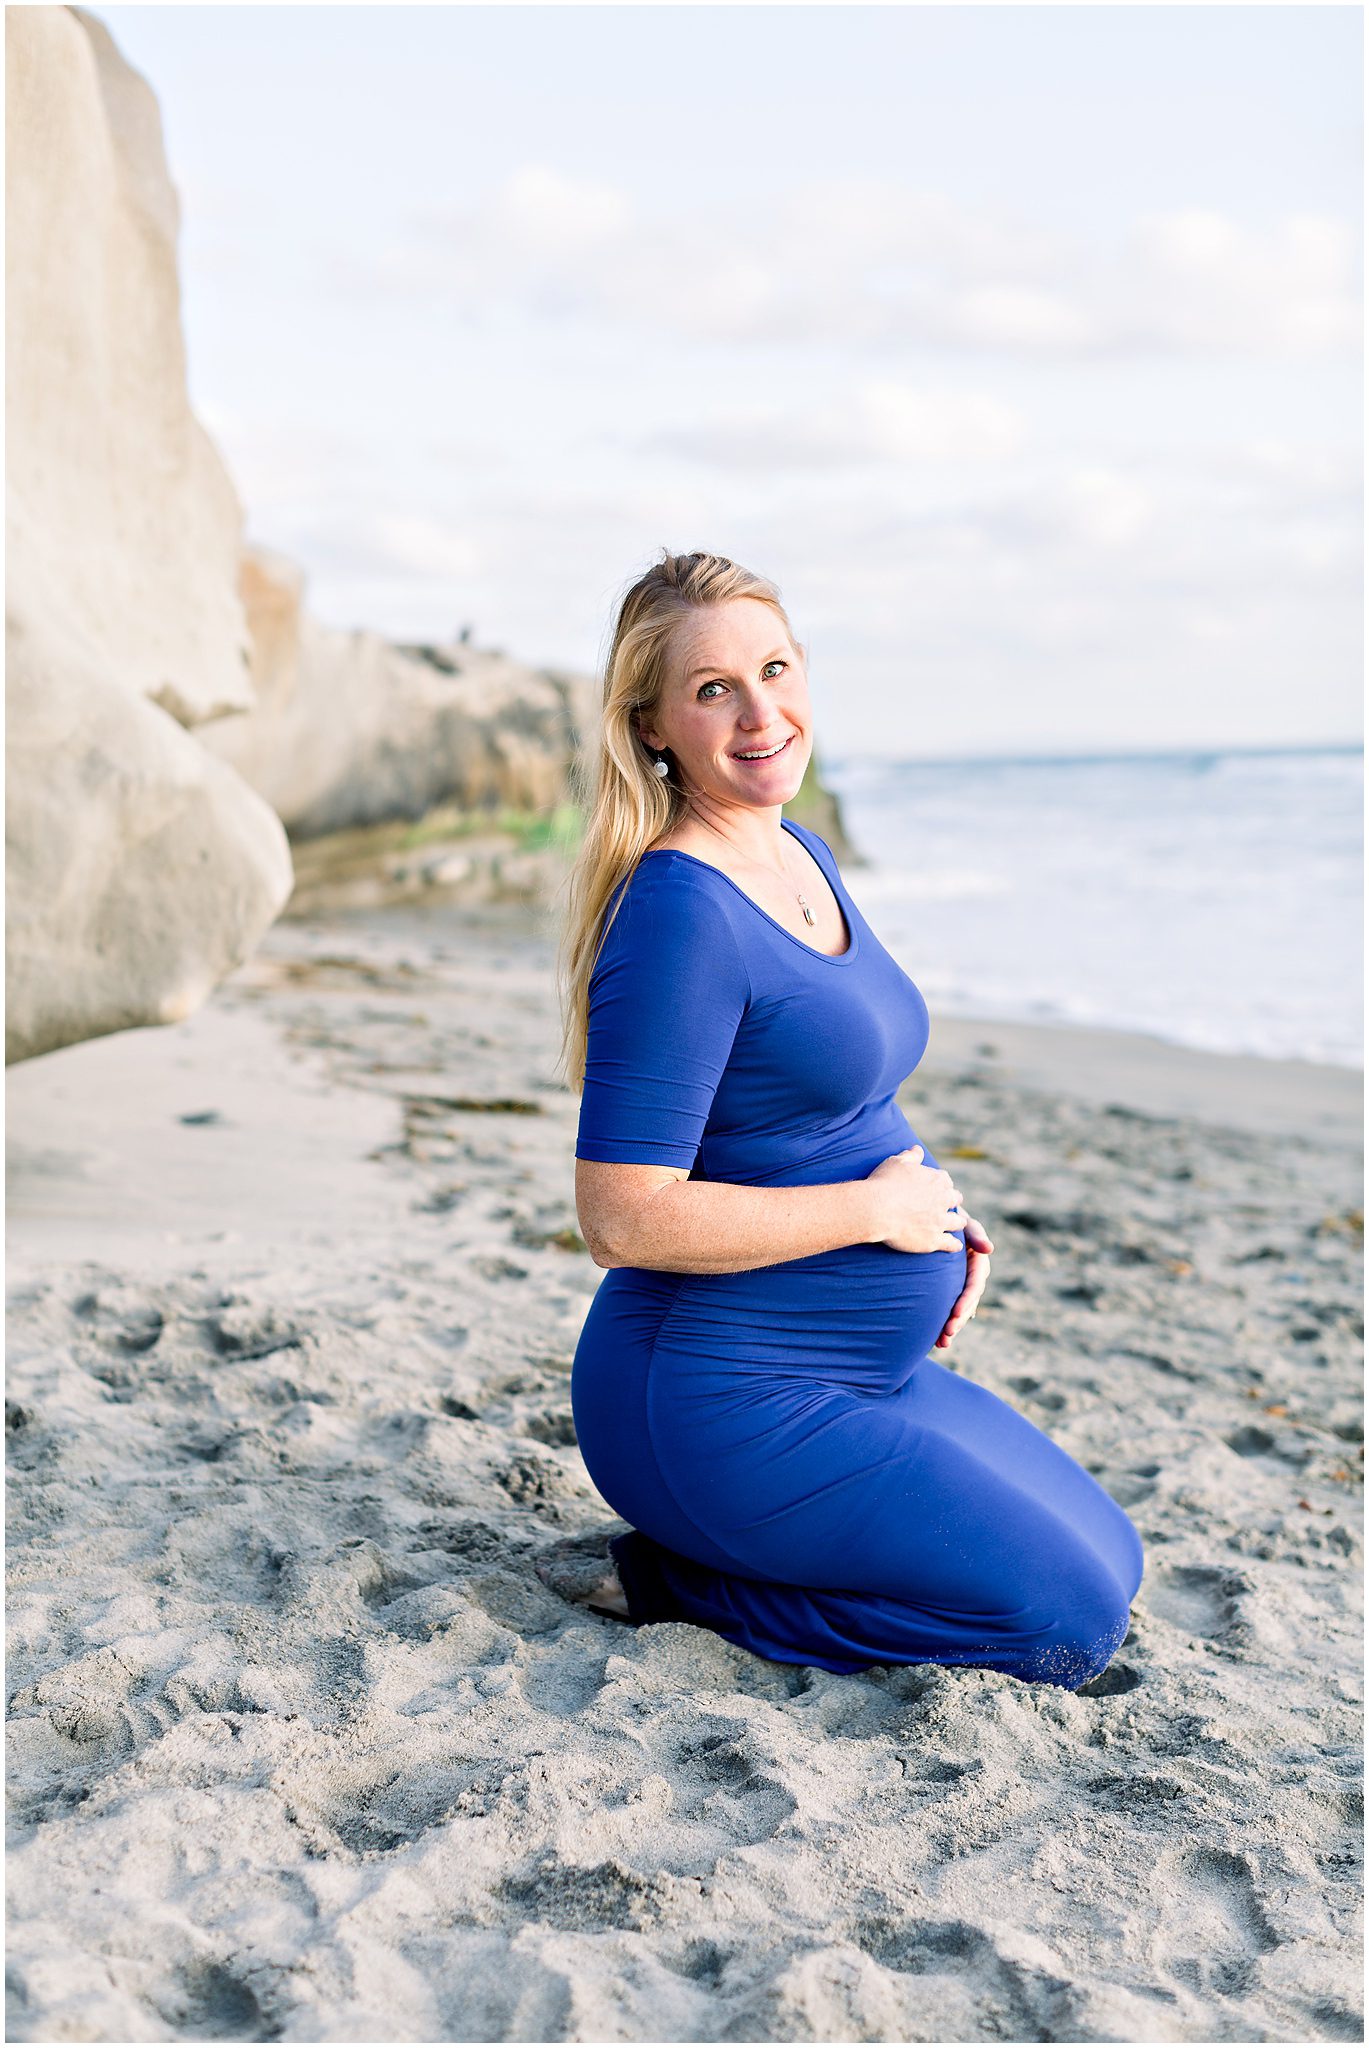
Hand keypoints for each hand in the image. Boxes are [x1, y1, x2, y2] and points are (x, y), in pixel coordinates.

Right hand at [865, 1145, 966, 1255]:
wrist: (876, 1209)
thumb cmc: (883, 1183)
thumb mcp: (897, 1162)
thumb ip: (910, 1156)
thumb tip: (918, 1149)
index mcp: (936, 1180)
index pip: (946, 1180)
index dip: (941, 1184)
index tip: (936, 1188)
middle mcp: (943, 1199)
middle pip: (955, 1199)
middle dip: (951, 1201)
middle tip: (946, 1206)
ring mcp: (940, 1221)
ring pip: (957, 1222)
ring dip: (956, 1222)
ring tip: (954, 1224)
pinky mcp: (934, 1240)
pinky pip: (951, 1244)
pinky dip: (954, 1245)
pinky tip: (954, 1245)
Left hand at [935, 1213, 994, 1349]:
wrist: (933, 1220)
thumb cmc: (950, 1219)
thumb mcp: (964, 1223)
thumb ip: (975, 1234)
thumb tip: (989, 1249)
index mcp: (978, 1262)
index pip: (974, 1284)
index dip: (967, 1300)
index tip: (955, 1314)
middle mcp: (972, 1276)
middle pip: (968, 1302)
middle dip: (958, 1319)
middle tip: (947, 1334)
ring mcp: (962, 1283)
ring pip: (960, 1309)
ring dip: (953, 1327)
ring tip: (942, 1343)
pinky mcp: (950, 1289)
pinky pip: (950, 1308)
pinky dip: (945, 1323)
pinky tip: (938, 1341)